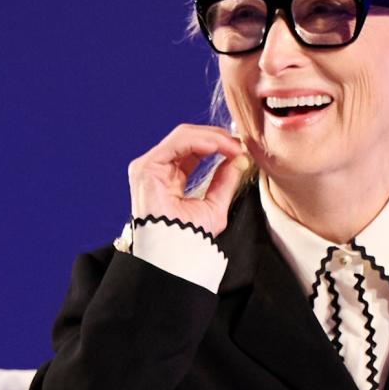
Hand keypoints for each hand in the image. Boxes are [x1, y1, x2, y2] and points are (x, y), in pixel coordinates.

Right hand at [127, 124, 250, 236]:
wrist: (174, 255)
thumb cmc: (190, 238)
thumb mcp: (214, 205)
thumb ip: (224, 180)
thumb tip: (239, 158)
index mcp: (169, 176)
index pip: (193, 148)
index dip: (218, 144)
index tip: (242, 150)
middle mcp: (156, 168)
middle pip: (188, 137)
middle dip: (217, 137)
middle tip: (240, 145)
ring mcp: (149, 166)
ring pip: (183, 135)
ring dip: (213, 138)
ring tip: (233, 147)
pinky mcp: (146, 167)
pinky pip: (177, 143)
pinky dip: (200, 140)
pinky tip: (218, 147)